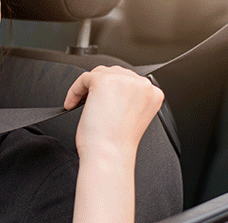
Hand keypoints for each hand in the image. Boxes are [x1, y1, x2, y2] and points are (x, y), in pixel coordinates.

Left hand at [66, 66, 163, 222]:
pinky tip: (73, 104)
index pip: (130, 81)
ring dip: (88, 88)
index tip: (102, 101)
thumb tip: (113, 90)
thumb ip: (130, 99)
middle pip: (115, 73)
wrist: (109, 155)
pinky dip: (75, 91)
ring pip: (100, 73)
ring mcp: (124, 80)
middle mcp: (142, 84)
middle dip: (100, 88)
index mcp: (154, 94)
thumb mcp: (133, 117)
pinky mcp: (104, 81)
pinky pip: (84, 78)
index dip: (113, 90)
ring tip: (82, 105)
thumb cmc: (118, 144)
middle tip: (90, 104)